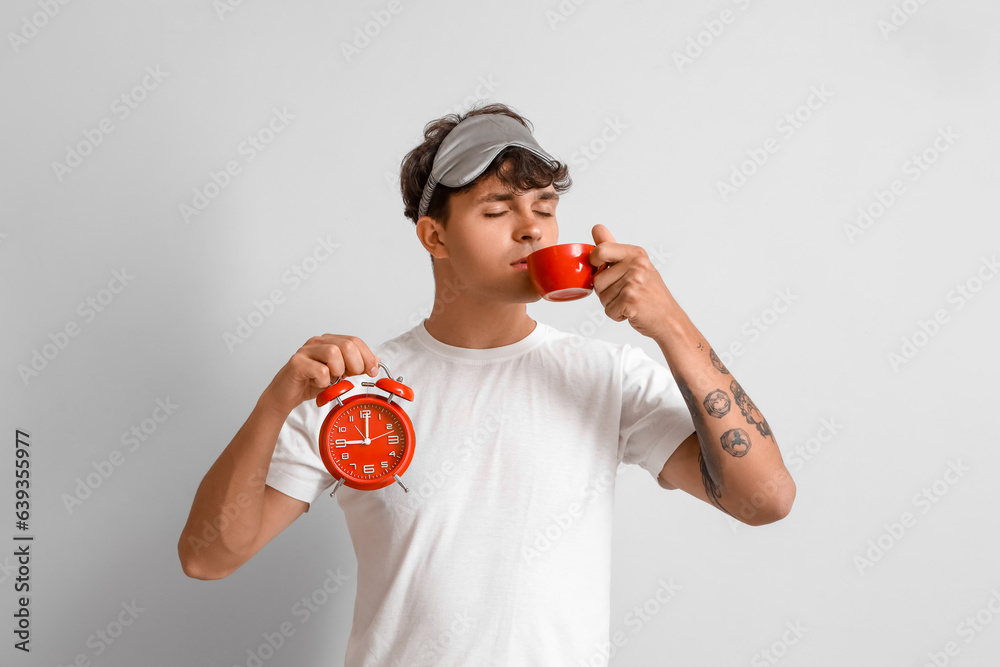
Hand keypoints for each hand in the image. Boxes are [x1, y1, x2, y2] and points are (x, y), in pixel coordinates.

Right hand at [261, 334, 380, 416]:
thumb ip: (355, 365)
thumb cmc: (311, 383)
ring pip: (333, 352)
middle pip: (347, 344)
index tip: (372, 371)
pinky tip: (319, 384)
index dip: (367, 356)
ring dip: (338, 371)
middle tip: (351, 376)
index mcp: (330, 341)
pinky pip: (319, 370)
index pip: (355, 341)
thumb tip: (375, 361)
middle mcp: (318, 342)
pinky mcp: (296, 363)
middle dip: (356, 364)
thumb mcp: (339, 374)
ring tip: (332, 379)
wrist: (286, 395)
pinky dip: (324, 381)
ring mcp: (306, 351)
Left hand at [589, 224, 677, 339]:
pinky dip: (617, 315)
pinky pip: (608, 310)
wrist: (669, 318)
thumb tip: (597, 228)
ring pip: (602, 297)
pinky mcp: (630, 301)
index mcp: (635, 254)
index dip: (594, 262)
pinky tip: (631, 311)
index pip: (600, 250)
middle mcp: (636, 265)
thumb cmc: (650, 293)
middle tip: (625, 292)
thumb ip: (612, 249)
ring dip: (612, 304)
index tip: (602, 268)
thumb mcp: (635, 265)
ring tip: (630, 302)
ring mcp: (634, 283)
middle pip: (597, 279)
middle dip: (605, 291)